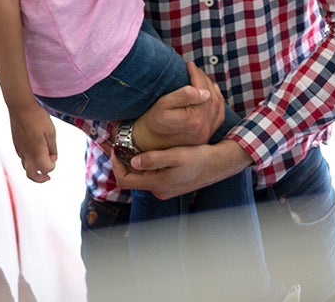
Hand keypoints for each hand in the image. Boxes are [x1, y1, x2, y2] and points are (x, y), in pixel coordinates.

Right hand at [8, 105, 57, 182]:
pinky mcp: (16, 145)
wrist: (21, 108)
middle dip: (40, 179)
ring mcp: (19, 150)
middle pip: (31, 176)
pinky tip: (35, 153)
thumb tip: (53, 158)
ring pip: (26, 168)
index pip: (45, 169)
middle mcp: (26, 154)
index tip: (54, 155)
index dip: (52, 166)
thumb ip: (53, 148)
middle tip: (48, 177)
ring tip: (43, 164)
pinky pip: (22, 159)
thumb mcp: (51, 132)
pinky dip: (30, 161)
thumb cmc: (38, 118)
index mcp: (37, 151)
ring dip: (35, 170)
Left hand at [110, 138, 254, 199]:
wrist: (218, 165)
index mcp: (157, 184)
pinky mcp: (170, 186)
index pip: (125, 180)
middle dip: (124, 162)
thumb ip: (154, 159)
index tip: (115, 148)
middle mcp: (158, 190)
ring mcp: (164, 190)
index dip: (116, 164)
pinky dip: (147, 166)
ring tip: (136, 146)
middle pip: (132, 179)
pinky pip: (152, 177)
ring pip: (142, 177)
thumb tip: (133, 161)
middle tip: (122, 145)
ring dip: (136, 164)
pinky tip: (152, 154)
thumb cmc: (199, 158)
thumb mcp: (177, 155)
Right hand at [134, 62, 224, 149]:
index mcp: (195, 120)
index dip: (197, 75)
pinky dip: (217, 104)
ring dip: (212, 90)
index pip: (203, 90)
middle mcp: (204, 129)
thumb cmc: (151, 121)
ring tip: (202, 79)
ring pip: (217, 106)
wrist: (146, 143)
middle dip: (204, 80)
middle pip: (212, 98)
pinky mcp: (205, 137)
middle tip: (195, 70)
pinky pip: (218, 117)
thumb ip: (184, 96)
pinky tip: (211, 95)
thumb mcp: (163, 105)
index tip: (189, 64)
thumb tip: (205, 92)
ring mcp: (206, 134)